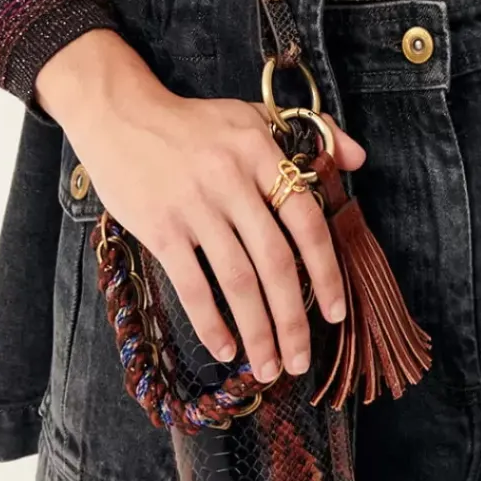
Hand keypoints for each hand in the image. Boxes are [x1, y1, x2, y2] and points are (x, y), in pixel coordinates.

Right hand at [32, 28, 367, 381]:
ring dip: (257, 332)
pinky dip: (211, 323)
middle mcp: (231, 179)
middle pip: (274, 262)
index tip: (335, 312)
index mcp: (260, 152)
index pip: (305, 219)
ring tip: (270, 366)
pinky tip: (225, 349)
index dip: (325, 270)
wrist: (121, 115)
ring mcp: (194, 206)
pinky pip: (191, 284)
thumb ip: (313, 133)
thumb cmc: (193, 122)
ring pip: (237, 280)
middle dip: (293, 319)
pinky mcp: (160, 227)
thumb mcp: (254, 115)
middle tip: (302, 360)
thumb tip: (359, 157)